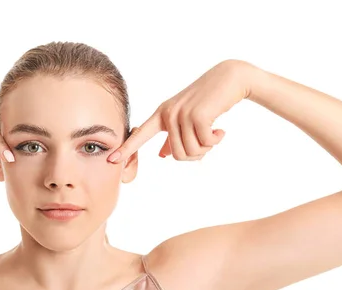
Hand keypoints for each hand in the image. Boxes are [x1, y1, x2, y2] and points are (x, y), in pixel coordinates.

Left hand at [108, 60, 253, 162]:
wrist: (230, 78)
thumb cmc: (208, 100)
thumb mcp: (186, 117)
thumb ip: (173, 136)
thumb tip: (163, 156)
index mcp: (162, 114)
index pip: (140, 134)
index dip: (126, 149)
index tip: (111, 160)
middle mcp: (168, 113)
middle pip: (177, 155)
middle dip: (196, 154)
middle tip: (208, 142)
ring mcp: (181, 113)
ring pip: (191, 151)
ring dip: (207, 148)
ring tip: (214, 134)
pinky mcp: (197, 115)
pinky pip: (205, 143)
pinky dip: (216, 140)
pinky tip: (221, 130)